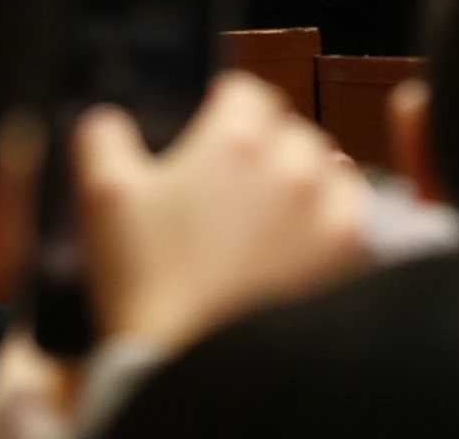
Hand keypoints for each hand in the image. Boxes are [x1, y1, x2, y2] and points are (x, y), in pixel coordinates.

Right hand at [74, 72, 370, 353]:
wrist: (187, 366)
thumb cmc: (148, 281)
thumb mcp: (104, 199)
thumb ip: (105, 141)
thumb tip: (108, 119)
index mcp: (235, 139)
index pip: (246, 93)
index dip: (225, 111)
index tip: (212, 136)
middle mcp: (290, 161)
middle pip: (288, 129)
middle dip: (264, 150)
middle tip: (233, 192)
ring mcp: (326, 205)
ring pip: (328, 165)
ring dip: (305, 180)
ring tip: (272, 219)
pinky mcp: (349, 249)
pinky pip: (355, 210)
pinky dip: (335, 218)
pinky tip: (304, 243)